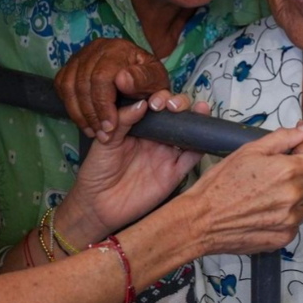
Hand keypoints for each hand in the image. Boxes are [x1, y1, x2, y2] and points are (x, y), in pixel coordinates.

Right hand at [55, 38, 169, 137]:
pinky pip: (62, 86)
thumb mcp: (156, 81)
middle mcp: (97, 48)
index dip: (103, 105)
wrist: (139, 74)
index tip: (110, 126)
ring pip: (70, 86)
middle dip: (92, 113)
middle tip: (102, 133)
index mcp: (119, 49)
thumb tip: (122, 80)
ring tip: (93, 131)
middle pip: (83, 83)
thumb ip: (145, 80)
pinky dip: (71, 106)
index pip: (101, 77)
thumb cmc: (149, 80)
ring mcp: (82, 55)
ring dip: (80, 113)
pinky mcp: (71, 65)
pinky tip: (84, 120)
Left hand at [58, 90, 205, 243]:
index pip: (156, 105)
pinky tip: (205, 136)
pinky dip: (202, 146)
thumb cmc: (97, 171)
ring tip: (202, 109)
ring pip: (189, 133)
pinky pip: (192, 158)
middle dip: (180, 103)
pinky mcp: (174, 174)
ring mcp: (167, 155)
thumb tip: (142, 103)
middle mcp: (157, 138)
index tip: (155, 101)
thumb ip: (122, 121)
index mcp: (140, 127)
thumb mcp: (105, 141)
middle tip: (172, 107)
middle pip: (177, 114)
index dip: (160, 97)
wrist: (98, 205)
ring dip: (198, 119)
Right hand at [181, 125, 302, 255]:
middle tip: (276, 179)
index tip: (302, 160)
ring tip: (267, 197)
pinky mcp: (284, 238)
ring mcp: (290, 220)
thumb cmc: (220, 184)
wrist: (201, 220)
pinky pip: (294, 224)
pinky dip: (284, 219)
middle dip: (302, 179)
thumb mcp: (249, 150)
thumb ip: (284, 138)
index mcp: (287, 170)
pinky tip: (264, 213)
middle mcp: (293, 196)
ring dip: (295, 200)